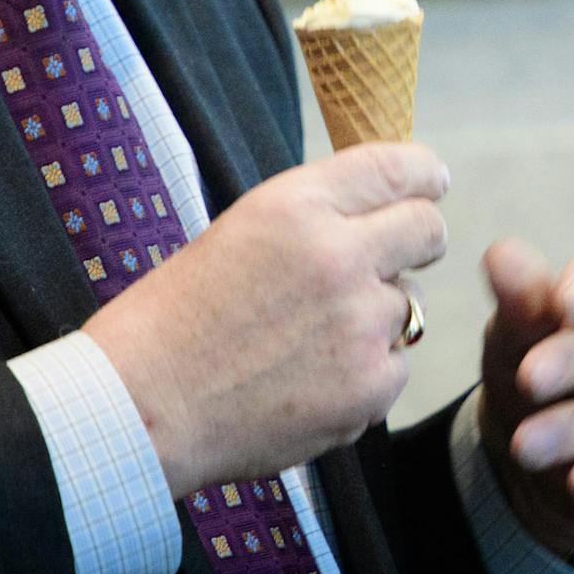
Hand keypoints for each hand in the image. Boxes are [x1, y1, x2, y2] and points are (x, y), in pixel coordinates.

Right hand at [81, 142, 449, 495]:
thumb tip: (385, 211)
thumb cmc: (178, 318)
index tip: (432, 184)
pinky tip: (309, 382)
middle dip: (419, 241)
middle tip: (394, 259)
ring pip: (408, 305)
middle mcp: (338, 255)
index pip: (396, 168)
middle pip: (427, 229)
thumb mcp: (241, 231)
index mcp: (298, 206)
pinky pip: (396, 367)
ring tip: (308, 340)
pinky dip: (365, 375)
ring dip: (376, 316)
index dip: (423, 175)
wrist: (142, 405)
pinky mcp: (370, 384)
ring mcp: (359, 322)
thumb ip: (316, 216)